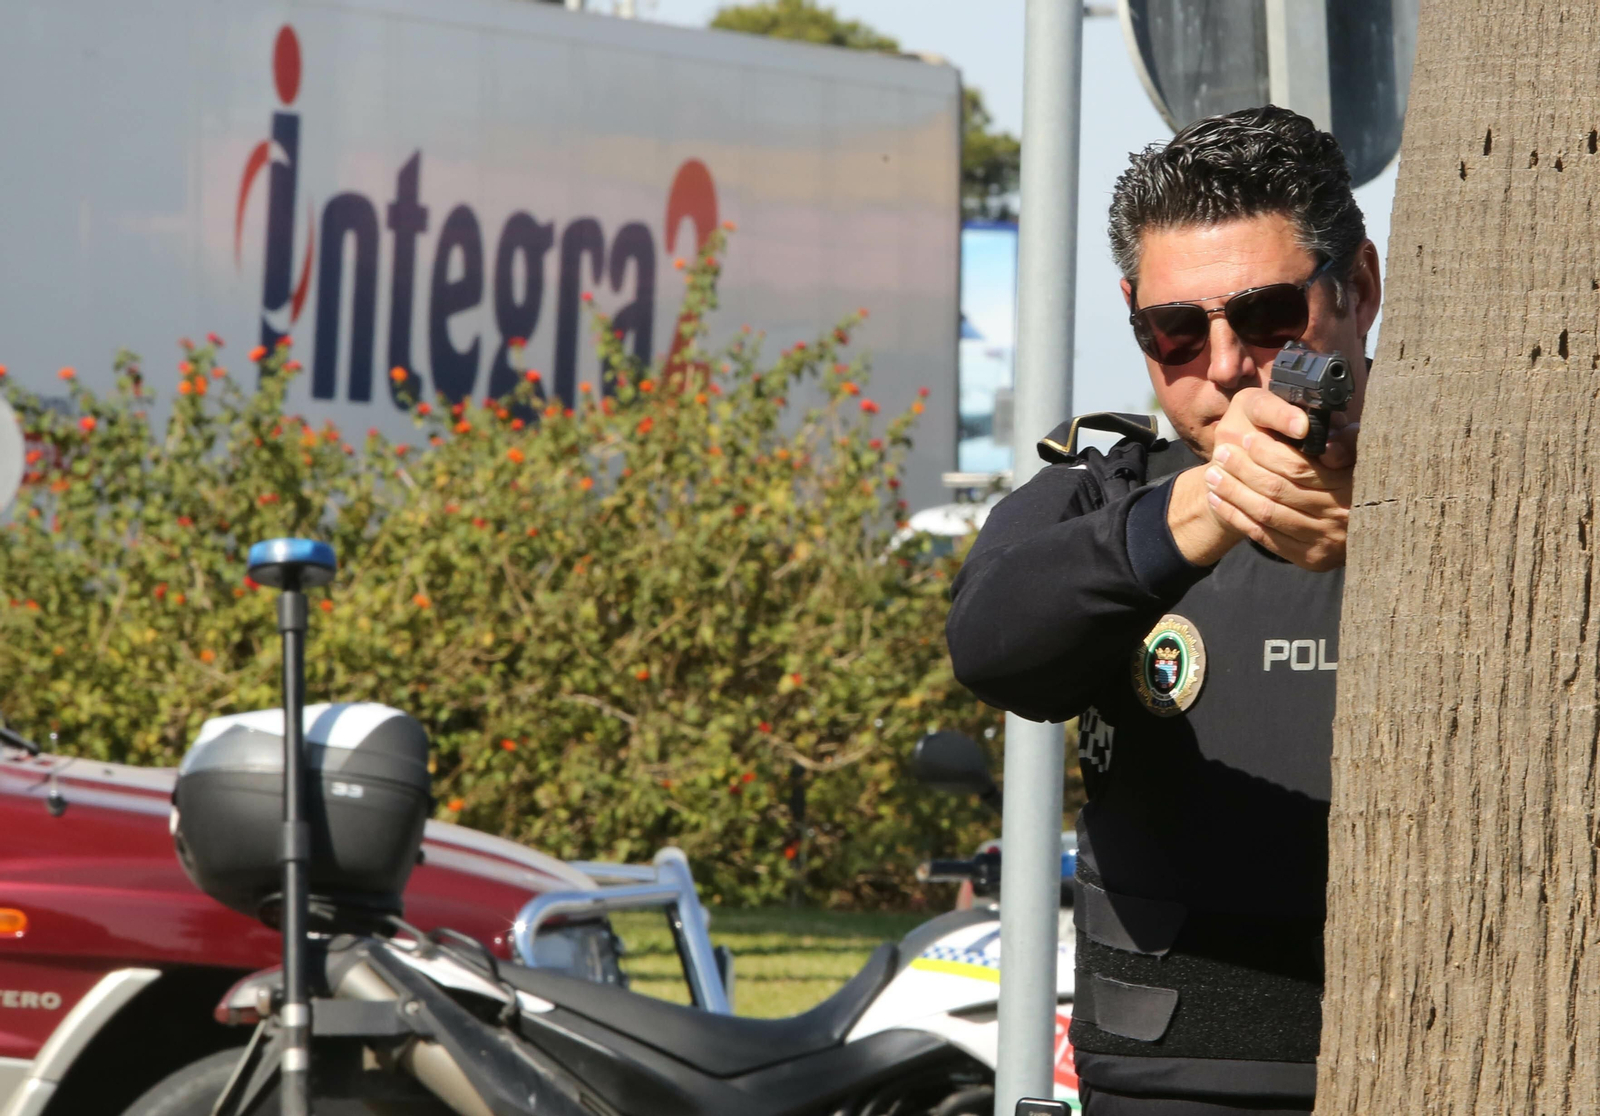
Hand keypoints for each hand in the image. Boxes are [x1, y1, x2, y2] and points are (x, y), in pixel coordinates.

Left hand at [1201, 388, 1355, 570]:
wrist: (1372, 523)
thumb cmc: (1352, 471)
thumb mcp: (1354, 448)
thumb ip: (1341, 439)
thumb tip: (1311, 433)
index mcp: (1353, 482)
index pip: (1299, 467)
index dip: (1268, 452)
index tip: (1247, 438)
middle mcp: (1341, 514)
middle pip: (1278, 490)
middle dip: (1243, 469)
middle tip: (1221, 453)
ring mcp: (1326, 539)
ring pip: (1267, 513)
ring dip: (1233, 493)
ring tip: (1211, 475)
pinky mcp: (1311, 557)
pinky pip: (1264, 535)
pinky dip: (1236, 516)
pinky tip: (1217, 500)